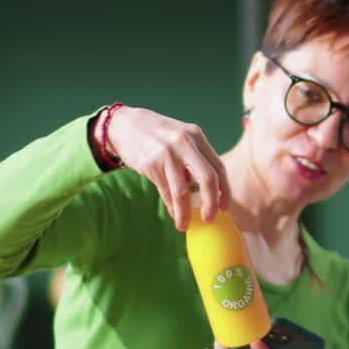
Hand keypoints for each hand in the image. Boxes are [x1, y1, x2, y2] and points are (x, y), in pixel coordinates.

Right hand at [95, 105, 230, 230]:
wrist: (124, 124)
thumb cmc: (157, 135)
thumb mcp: (181, 137)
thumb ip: (195, 158)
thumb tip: (206, 191)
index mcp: (196, 136)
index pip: (218, 167)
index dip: (225, 190)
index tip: (225, 207)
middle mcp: (184, 143)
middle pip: (208, 179)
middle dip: (211, 203)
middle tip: (210, 219)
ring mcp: (167, 154)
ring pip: (182, 191)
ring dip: (185, 213)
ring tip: (185, 224)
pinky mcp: (150, 164)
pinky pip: (165, 192)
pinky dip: (171, 207)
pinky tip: (174, 215)